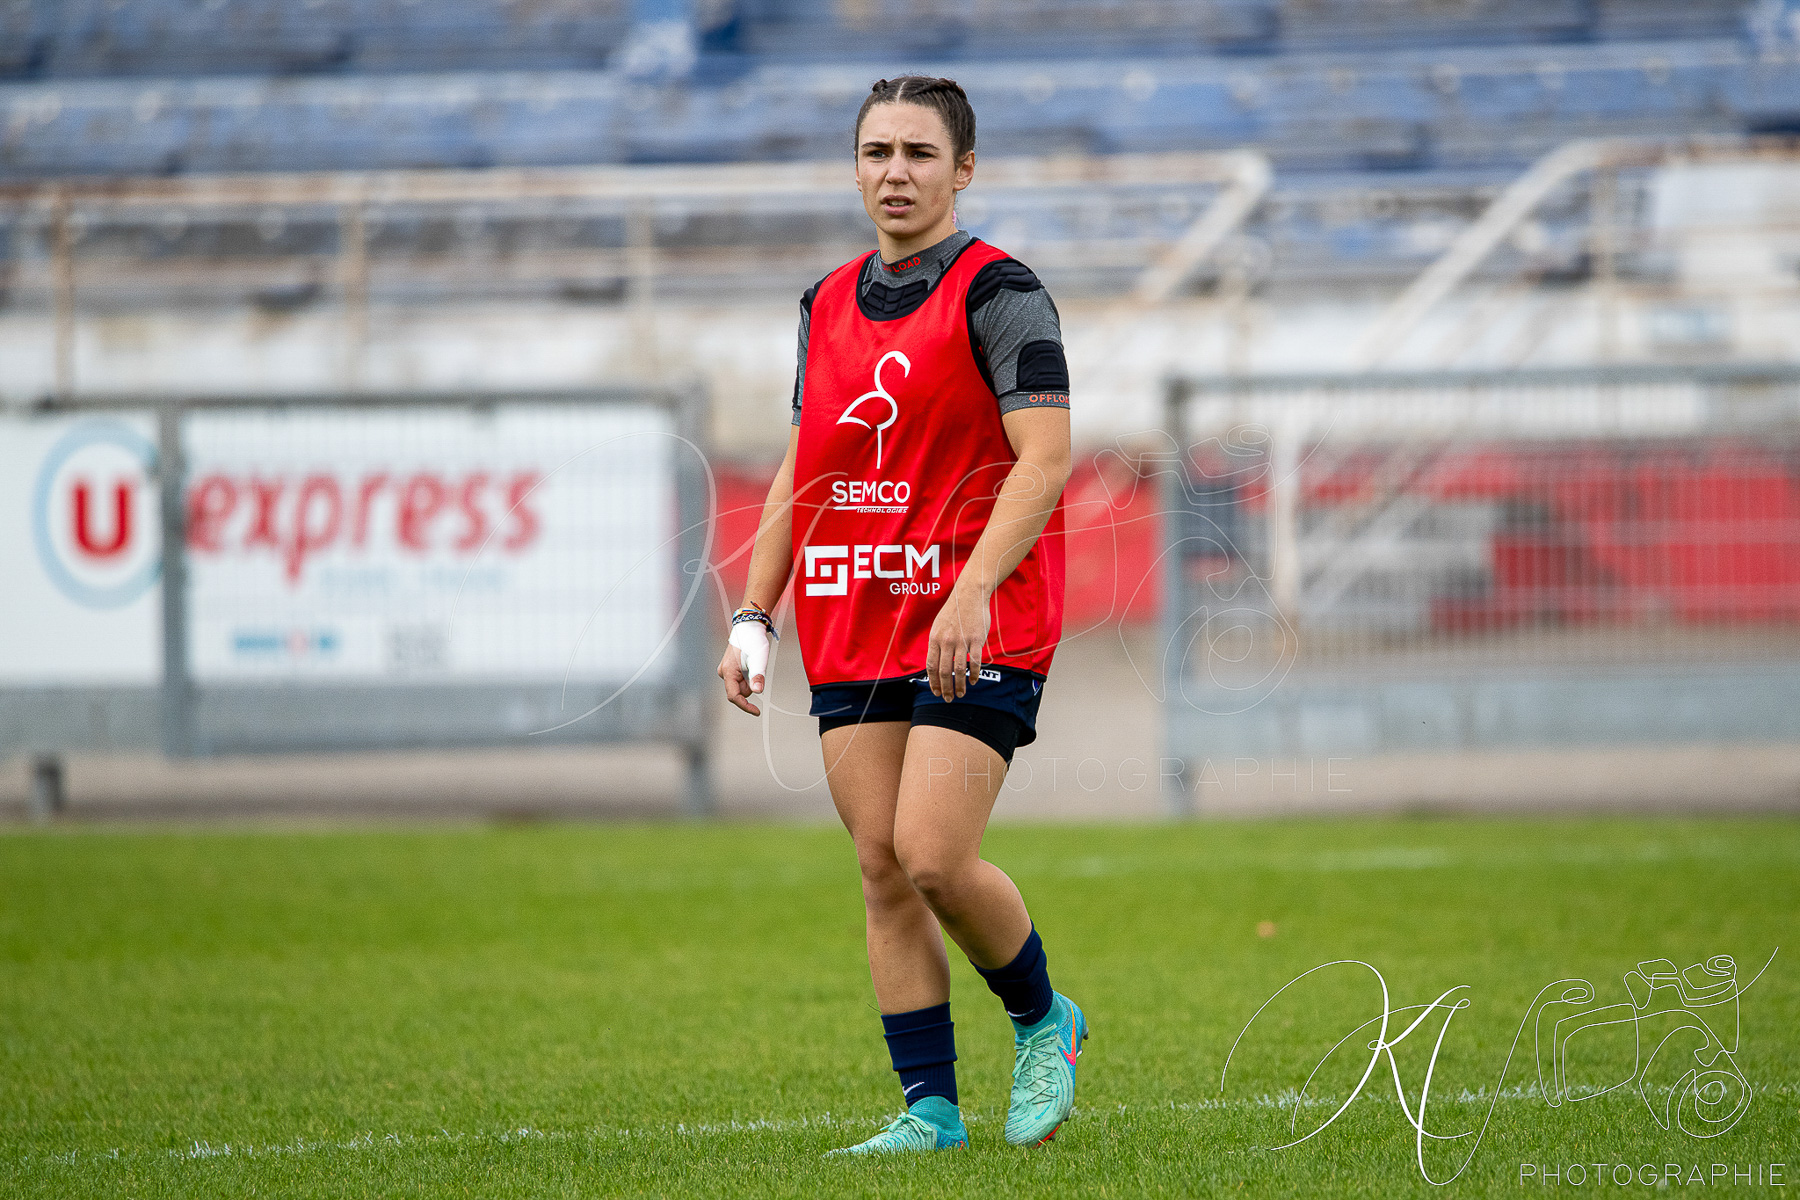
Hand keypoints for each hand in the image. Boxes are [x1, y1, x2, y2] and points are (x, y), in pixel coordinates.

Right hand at [719, 621, 771, 715]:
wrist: (749, 626)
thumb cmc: (753, 641)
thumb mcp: (759, 659)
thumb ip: (757, 676)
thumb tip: (757, 691)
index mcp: (727, 672)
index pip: (733, 696)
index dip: (745, 706)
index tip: (757, 712)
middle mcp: (724, 672)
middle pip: (739, 691)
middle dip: (751, 686)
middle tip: (758, 669)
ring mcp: (726, 670)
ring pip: (741, 686)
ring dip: (750, 680)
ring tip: (755, 663)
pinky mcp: (731, 668)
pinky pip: (741, 679)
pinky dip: (749, 675)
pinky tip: (751, 663)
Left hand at [926, 581, 990, 699]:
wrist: (969, 594)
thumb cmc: (954, 611)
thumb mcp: (938, 626)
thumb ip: (936, 644)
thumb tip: (935, 663)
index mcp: (934, 638)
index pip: (931, 666)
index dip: (933, 682)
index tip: (936, 692)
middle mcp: (946, 641)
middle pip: (943, 671)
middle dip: (945, 688)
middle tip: (948, 699)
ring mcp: (961, 640)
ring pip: (959, 670)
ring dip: (959, 685)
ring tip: (960, 694)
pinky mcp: (976, 639)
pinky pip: (975, 661)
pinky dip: (974, 674)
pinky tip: (973, 681)